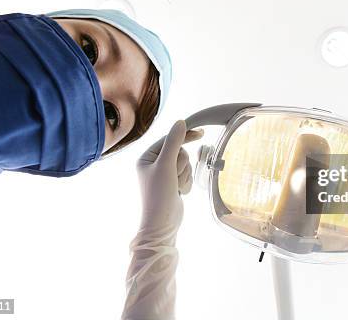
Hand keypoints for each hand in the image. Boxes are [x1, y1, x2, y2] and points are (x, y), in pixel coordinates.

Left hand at [136, 120, 202, 234]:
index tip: (202, 132)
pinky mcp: (173, 184)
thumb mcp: (166, 165)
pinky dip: (186, 184)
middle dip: (181, 166)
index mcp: (146, 157)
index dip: (184, 136)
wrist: (162, 225)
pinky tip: (179, 193)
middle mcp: (154, 164)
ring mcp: (164, 175)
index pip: (169, 140)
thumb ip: (174, 142)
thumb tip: (181, 122)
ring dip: (184, 176)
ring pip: (185, 164)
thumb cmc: (159, 195)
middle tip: (173, 178)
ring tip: (175, 188)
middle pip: (180, 152)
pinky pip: (187, 175)